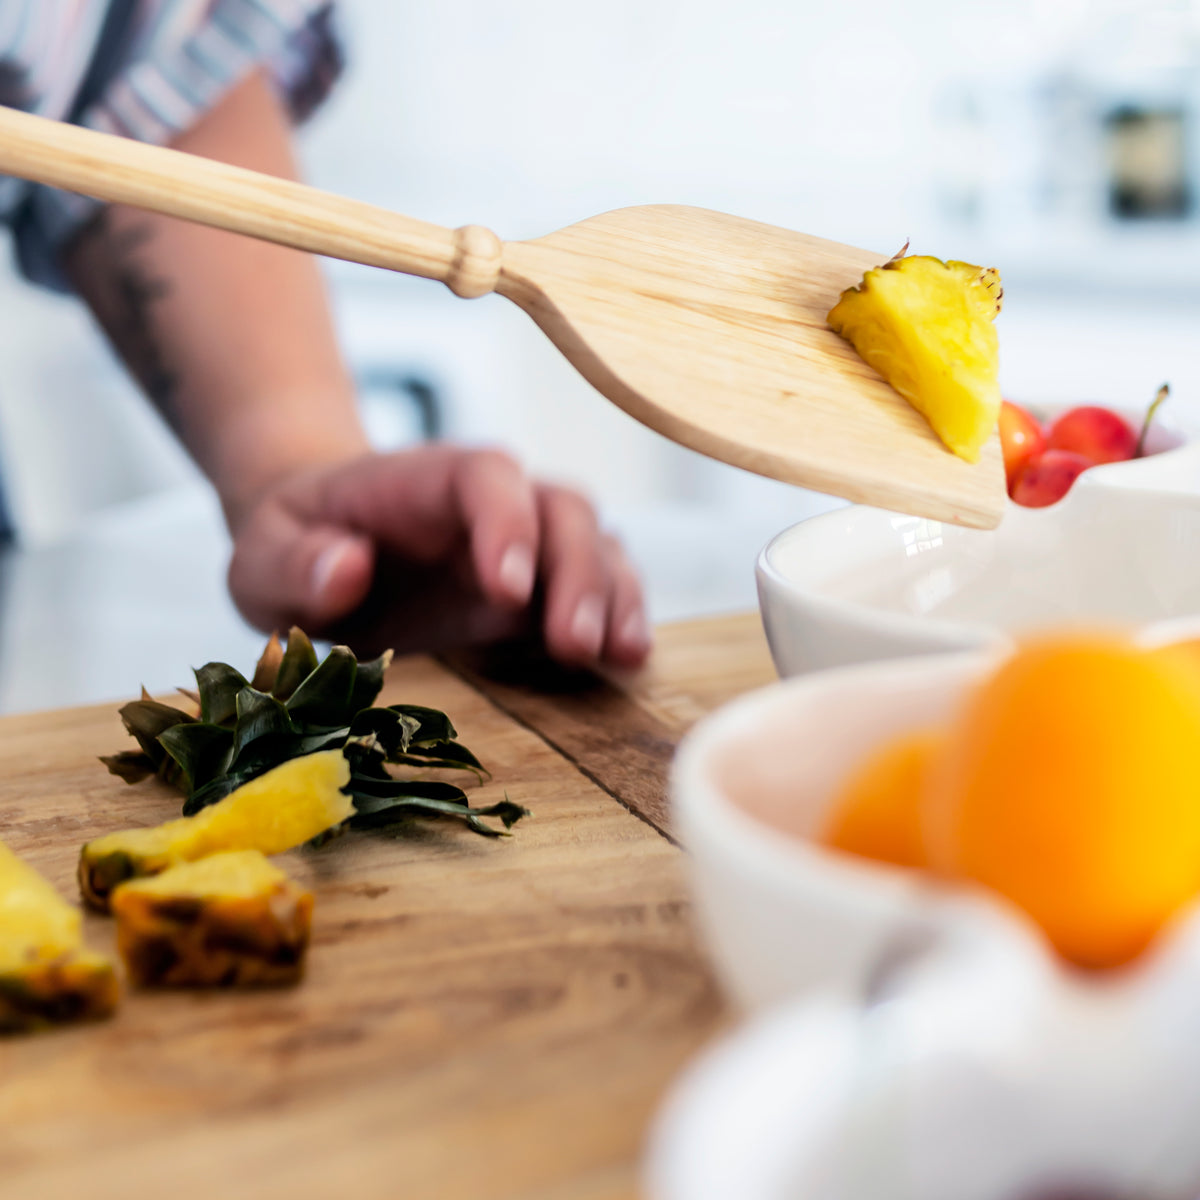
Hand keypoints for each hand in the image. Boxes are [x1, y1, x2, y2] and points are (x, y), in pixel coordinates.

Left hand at [227, 445, 651, 667]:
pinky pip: (602, 586)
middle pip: (561, 510)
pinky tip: (626, 661)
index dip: (506, 523)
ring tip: (619, 655)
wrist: (323, 551)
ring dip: (614, 596)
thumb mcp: (262, 556)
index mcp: (428, 480)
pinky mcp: (543, 591)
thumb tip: (346, 569)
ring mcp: (527, 545)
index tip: (507, 587)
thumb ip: (292, 560)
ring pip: (596, 544)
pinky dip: (622, 616)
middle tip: (575, 643)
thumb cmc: (296, 547)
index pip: (487, 477)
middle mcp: (494, 505)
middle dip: (577, 573)